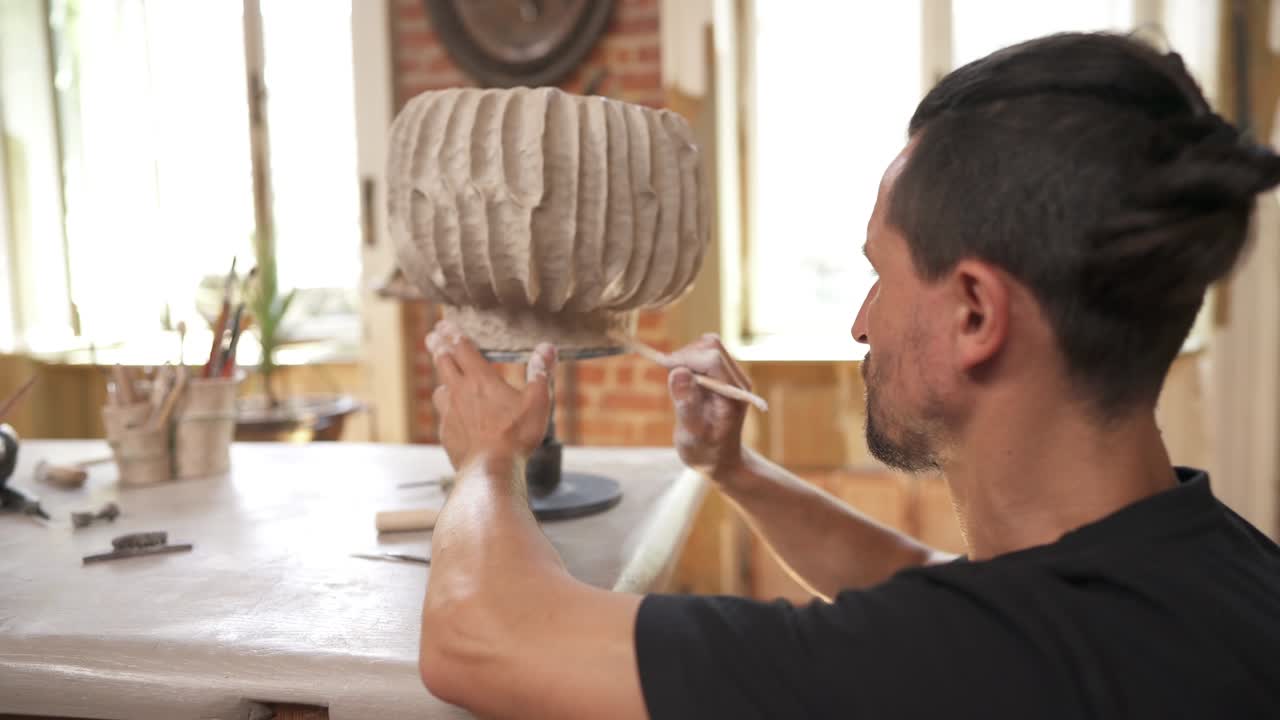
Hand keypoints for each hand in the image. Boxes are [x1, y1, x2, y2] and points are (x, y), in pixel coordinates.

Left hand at [426, 320, 555, 469]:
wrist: (490, 470)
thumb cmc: (516, 436)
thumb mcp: (537, 402)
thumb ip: (540, 373)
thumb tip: (547, 348)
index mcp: (481, 380)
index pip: (462, 349)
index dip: (453, 334)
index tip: (444, 324)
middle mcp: (460, 392)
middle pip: (443, 363)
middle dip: (438, 346)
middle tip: (433, 336)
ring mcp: (449, 414)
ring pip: (440, 390)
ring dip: (442, 380)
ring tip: (445, 379)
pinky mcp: (446, 434)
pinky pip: (443, 416)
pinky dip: (446, 410)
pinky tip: (453, 416)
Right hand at [666, 334, 750, 478]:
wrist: (720, 460)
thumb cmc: (705, 452)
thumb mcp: (692, 434)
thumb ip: (686, 404)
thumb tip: (678, 371)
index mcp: (734, 393)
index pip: (712, 358)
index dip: (685, 358)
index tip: (664, 367)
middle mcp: (737, 380)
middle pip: (711, 346)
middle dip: (685, 355)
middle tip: (669, 378)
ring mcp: (732, 376)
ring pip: (708, 346)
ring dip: (686, 358)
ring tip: (677, 386)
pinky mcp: (723, 375)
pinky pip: (705, 354)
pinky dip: (689, 362)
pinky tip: (683, 384)